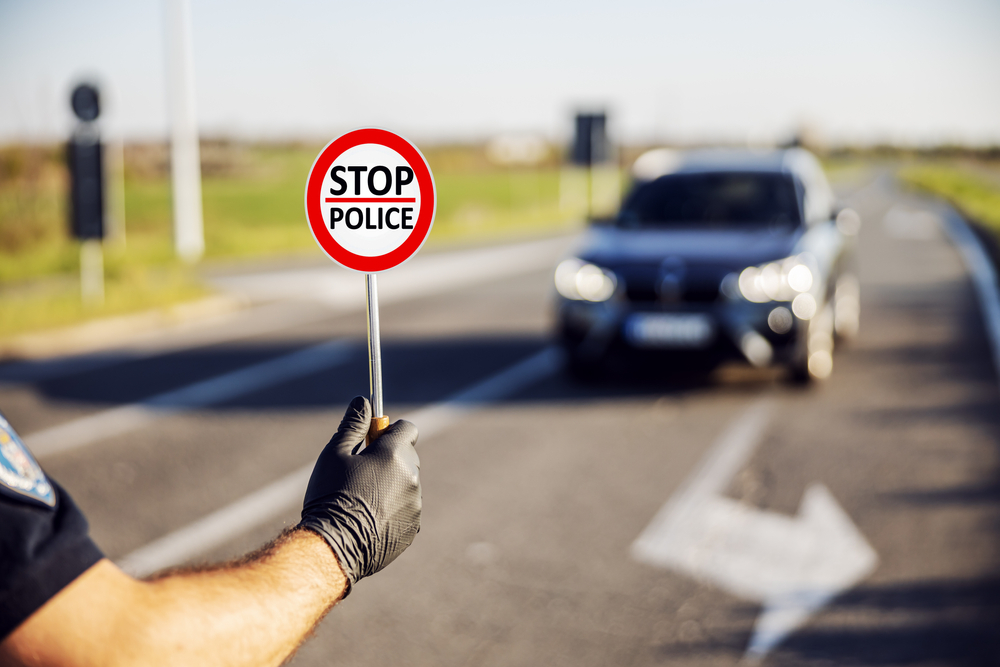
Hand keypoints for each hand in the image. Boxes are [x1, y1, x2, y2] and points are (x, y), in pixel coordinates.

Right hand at [299, 397, 420, 593]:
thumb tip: (363, 401)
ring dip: (392, 484)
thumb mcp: (334, 454)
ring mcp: (415, 503)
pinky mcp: (414, 526)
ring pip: (407, 483)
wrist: (333, 547)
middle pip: (408, 455)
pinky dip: (394, 509)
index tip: (373, 440)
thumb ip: (353, 425)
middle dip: (390, 458)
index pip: (407, 428)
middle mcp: (411, 476)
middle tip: (361, 472)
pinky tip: (369, 519)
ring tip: (361, 500)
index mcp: (393, 453)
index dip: (390, 431)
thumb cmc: (329, 496)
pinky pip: (407, 508)